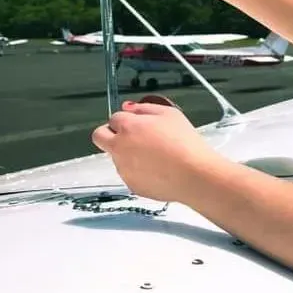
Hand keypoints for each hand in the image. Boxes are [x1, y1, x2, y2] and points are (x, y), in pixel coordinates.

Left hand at [91, 99, 219, 203]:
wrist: (193, 174)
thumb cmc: (185, 143)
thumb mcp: (170, 114)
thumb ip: (144, 108)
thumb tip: (129, 108)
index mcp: (128, 127)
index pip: (113, 117)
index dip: (125, 119)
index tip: (135, 122)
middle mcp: (120, 147)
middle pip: (99, 136)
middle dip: (109, 133)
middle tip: (130, 136)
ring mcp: (123, 168)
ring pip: (116, 156)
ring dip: (128, 153)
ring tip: (156, 155)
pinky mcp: (131, 185)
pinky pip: (129, 174)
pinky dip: (138, 171)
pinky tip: (158, 169)